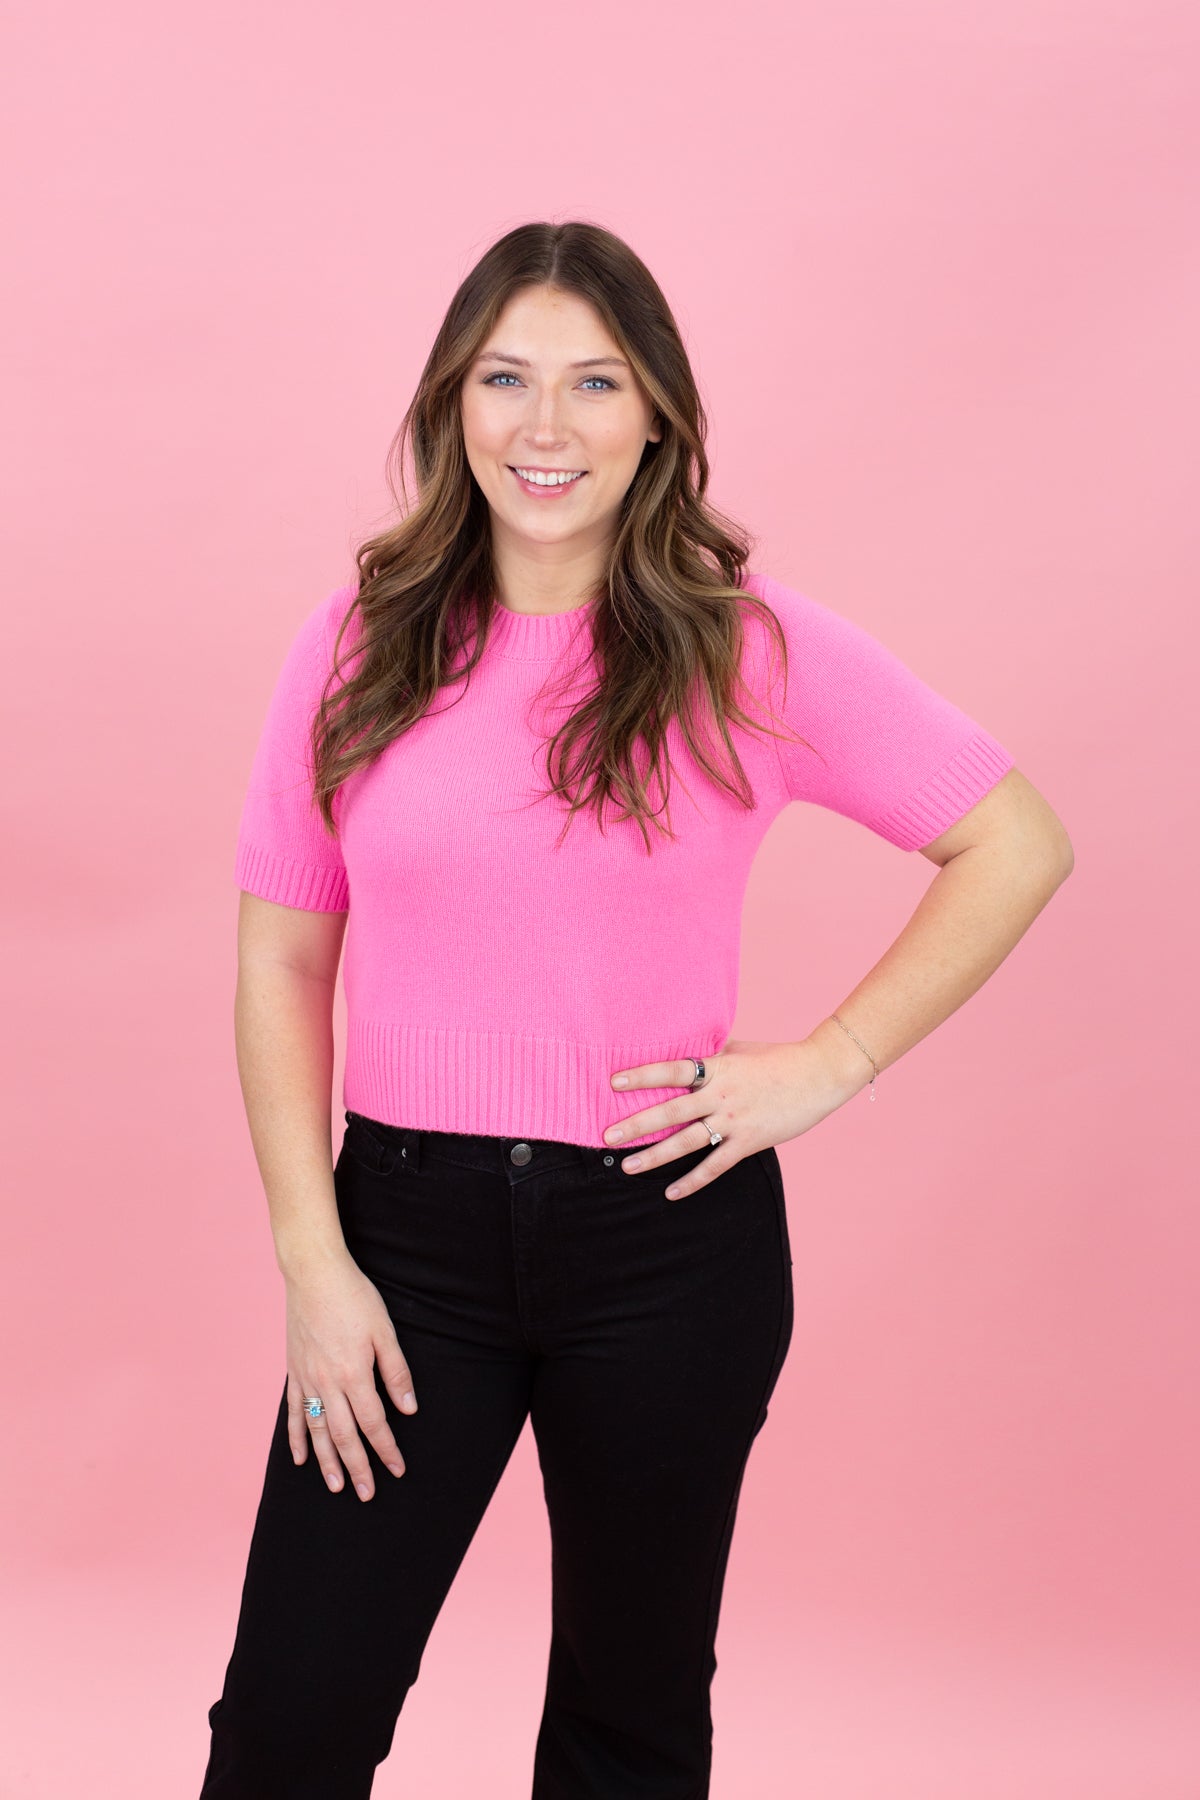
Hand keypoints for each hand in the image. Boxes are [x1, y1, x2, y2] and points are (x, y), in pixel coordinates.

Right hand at [285, 1253, 419, 1501]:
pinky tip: (299, 1458)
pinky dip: (297, 1437)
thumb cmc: (354, 1297)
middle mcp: (327, 1382)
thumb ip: (396, 1371)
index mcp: (354, 1373)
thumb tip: (408, 1407)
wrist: (313, 1274)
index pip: (374, 1422)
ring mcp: (307, 1378)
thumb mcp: (384, 1331)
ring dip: (327, 1461)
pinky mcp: (294, 1371)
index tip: (397, 1470)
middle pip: (344, 1435)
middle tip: (366, 1494)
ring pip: (318, 1430)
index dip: (386, 1448)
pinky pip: (294, 1411)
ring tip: (336, 1486)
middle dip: (358, 1466)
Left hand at [604, 1034, 866, 1200]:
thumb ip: (713, 1058)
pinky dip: (693, 1180)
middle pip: (671, 1111)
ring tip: (628, 1167)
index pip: (672, 1070)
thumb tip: (689, 1059)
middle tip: (607, 1136)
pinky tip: (671, 1192)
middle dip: (636, 1124)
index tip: (614, 1083)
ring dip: (655, 1156)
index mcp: (717, 1068)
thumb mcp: (741, 1050)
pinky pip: (715, 1165)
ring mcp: (734, 1120)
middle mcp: (721, 1095)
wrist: (820, 1074)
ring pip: (687, 1142)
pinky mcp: (749, 1141)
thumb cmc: (780, 1059)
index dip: (643, 1076)